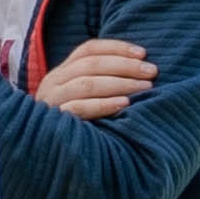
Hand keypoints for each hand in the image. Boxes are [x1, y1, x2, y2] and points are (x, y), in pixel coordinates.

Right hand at [28, 36, 152, 121]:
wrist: (48, 149)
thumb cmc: (77, 120)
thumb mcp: (82, 95)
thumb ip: (100, 80)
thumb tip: (139, 64)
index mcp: (62, 71)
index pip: (89, 49)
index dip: (117, 48)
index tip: (143, 53)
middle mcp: (53, 82)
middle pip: (91, 64)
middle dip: (125, 65)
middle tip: (151, 71)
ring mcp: (52, 101)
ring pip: (86, 84)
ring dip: (120, 83)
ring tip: (145, 87)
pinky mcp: (56, 120)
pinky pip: (80, 108)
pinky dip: (104, 104)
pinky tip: (125, 104)